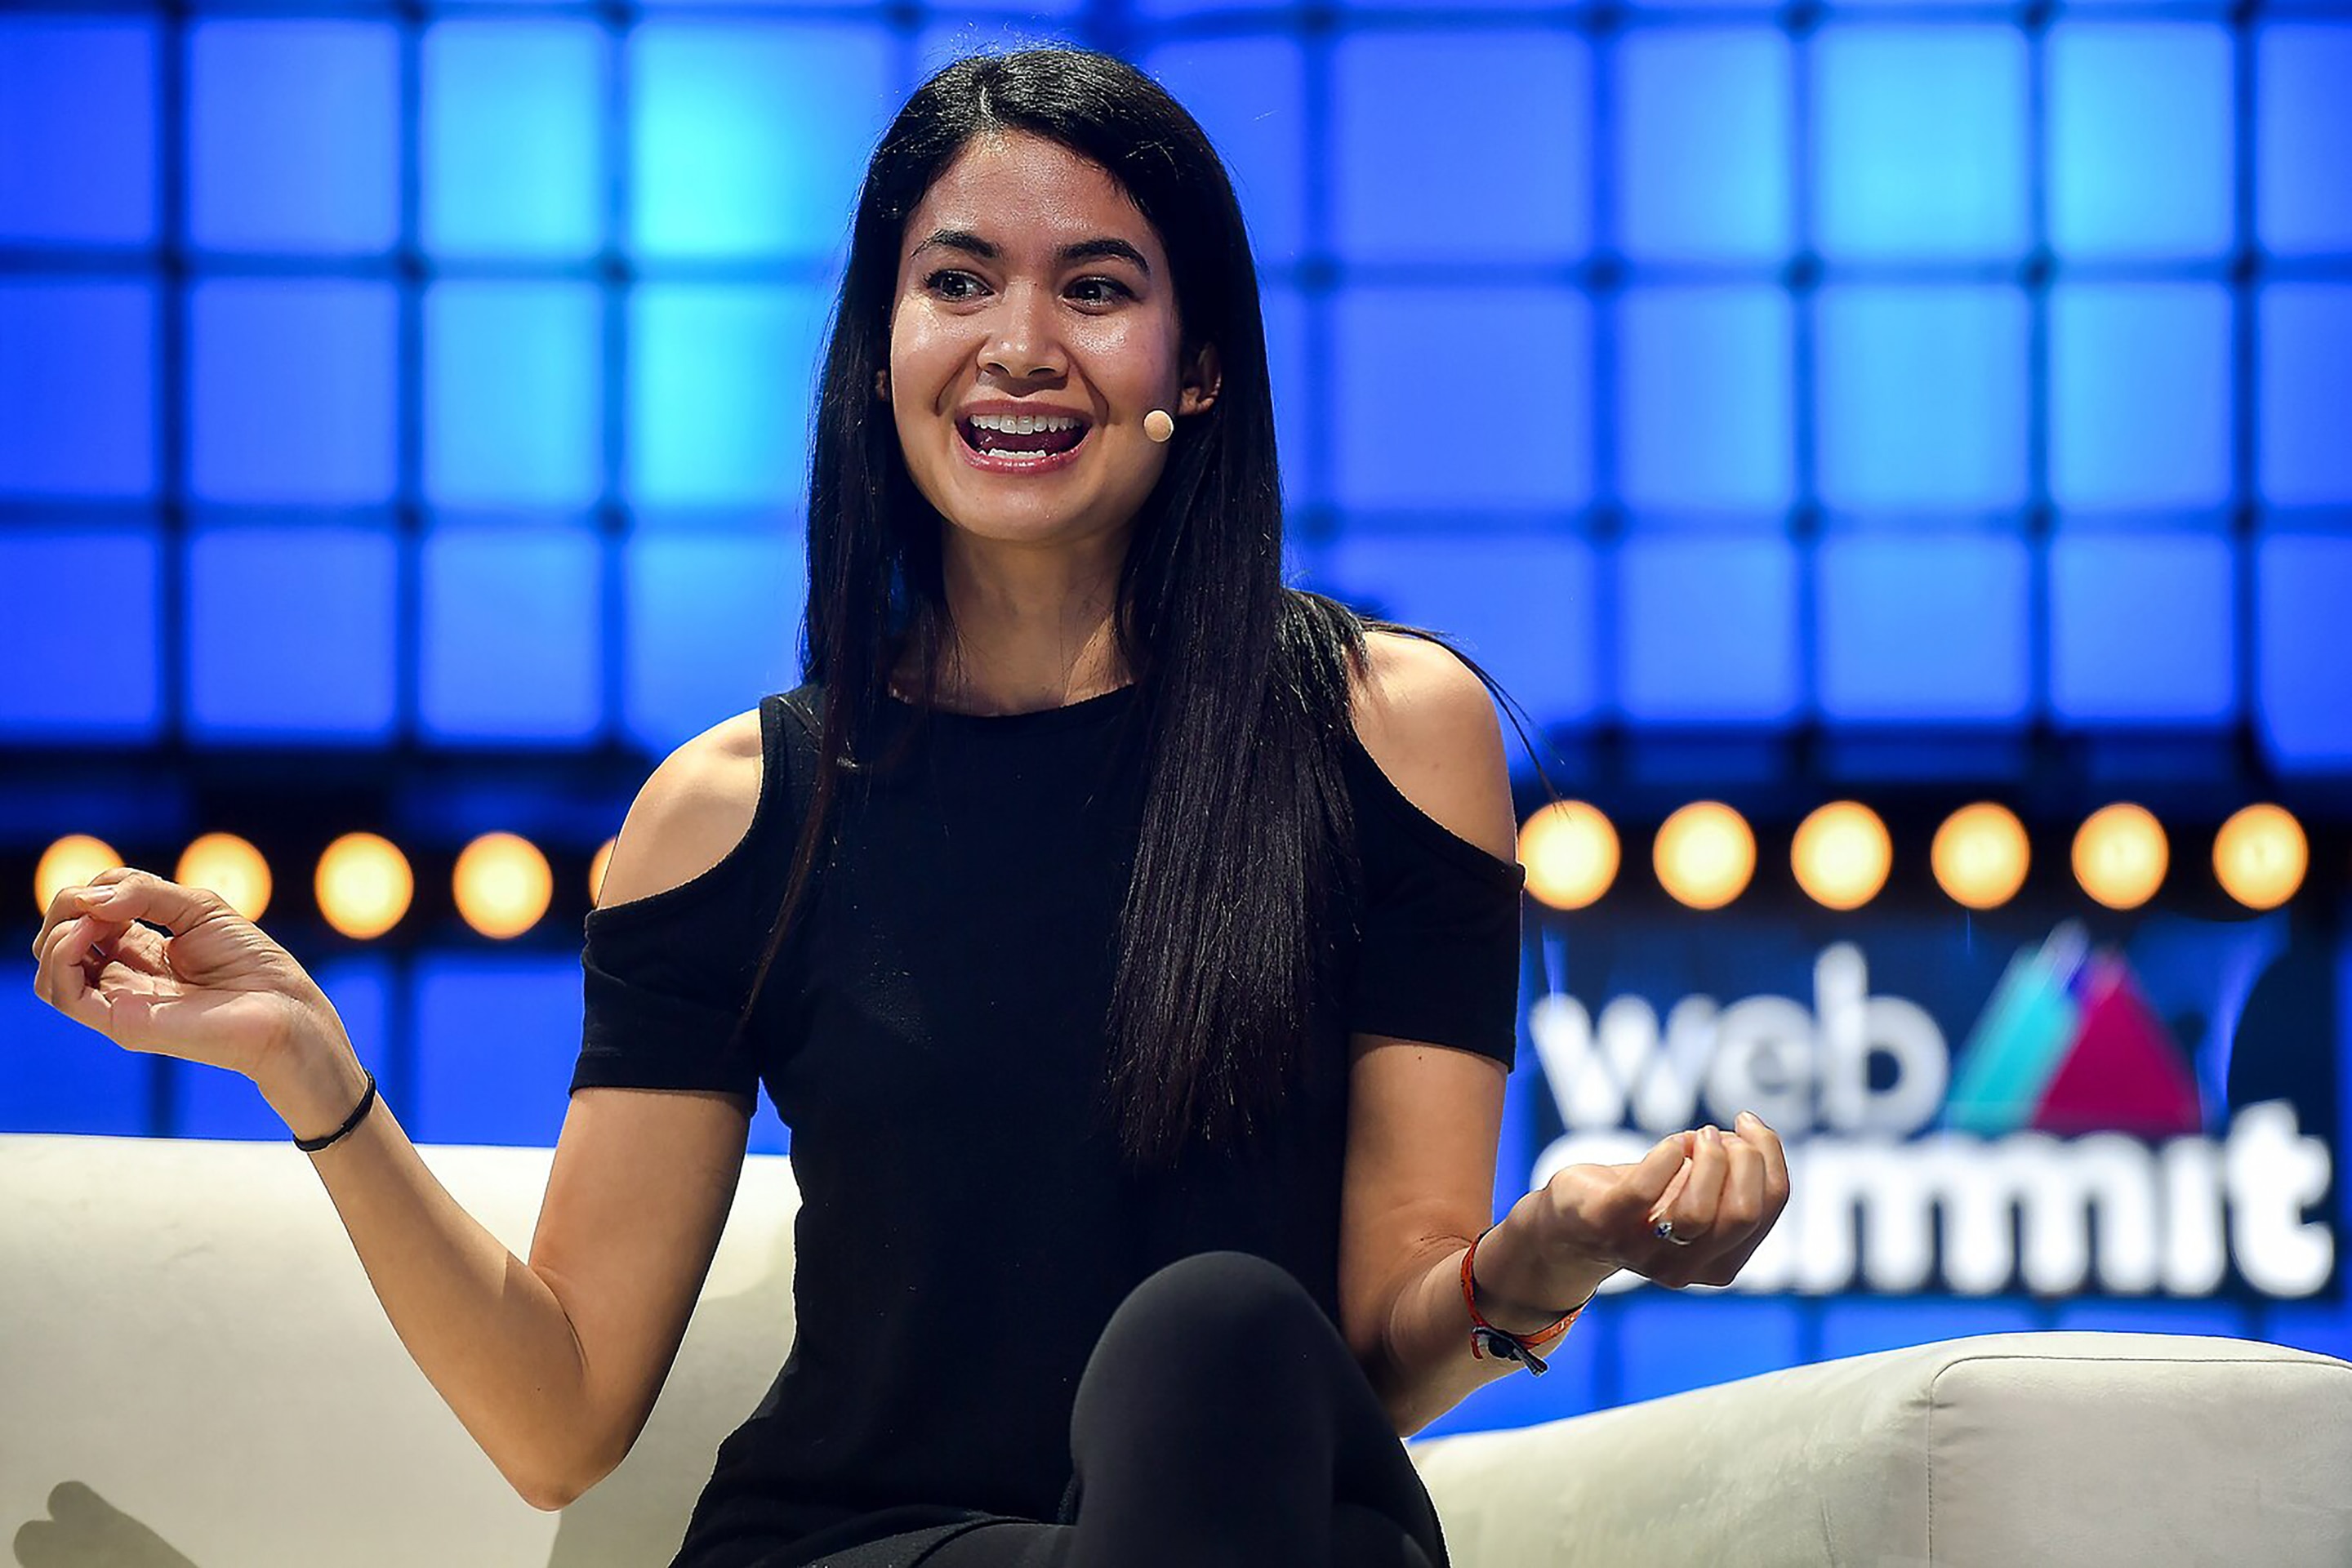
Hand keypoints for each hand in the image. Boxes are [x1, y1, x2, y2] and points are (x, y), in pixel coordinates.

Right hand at [29, 866, 345, 1088]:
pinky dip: (61, 956)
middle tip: (97, 901)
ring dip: (57, 931)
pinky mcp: (120, 1022)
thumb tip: (88, 899)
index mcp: (141, 948)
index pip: (89, 913)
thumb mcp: (197, 908)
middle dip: (67, 907)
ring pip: (51, 971)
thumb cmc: (251, 961)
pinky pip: (63, 993)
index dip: (95, 890)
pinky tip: (86, 934)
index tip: (127, 887)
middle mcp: (123, 976)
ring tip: (91, 920)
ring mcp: (119, 1000)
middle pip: (60, 940)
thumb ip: (143, 893)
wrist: (283, 1008)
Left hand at [1533, 1114, 1790, 1291]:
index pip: (1767, 1210)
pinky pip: (1644, 1192)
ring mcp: (1645, 1250)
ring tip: (1697, 1136)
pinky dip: (1665, 1156)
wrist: (1567, 1226)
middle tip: (1718, 1133)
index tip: (1750, 1125)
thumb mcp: (1695, 1191)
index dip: (1771, 1158)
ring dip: (1707, 1160)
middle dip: (1743, 1160)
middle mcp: (1686, 1267)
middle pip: (1742, 1213)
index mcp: (1721, 1262)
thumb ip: (1731, 1178)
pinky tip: (1671, 1142)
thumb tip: (1756, 1135)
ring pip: (1698, 1212)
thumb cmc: (1641, 1201)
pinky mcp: (1606, 1224)